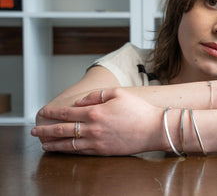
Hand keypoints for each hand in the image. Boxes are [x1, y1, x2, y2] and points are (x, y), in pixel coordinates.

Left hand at [31, 88, 162, 155]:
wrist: (154, 129)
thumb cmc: (139, 110)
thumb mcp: (118, 93)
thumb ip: (96, 95)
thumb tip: (79, 101)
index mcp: (95, 112)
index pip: (66, 112)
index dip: (52, 113)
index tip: (42, 112)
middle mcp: (93, 128)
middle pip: (62, 130)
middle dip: (45, 129)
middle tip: (34, 130)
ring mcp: (97, 142)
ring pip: (68, 144)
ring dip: (52, 143)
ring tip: (42, 143)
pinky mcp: (103, 151)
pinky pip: (80, 152)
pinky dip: (67, 151)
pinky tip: (62, 149)